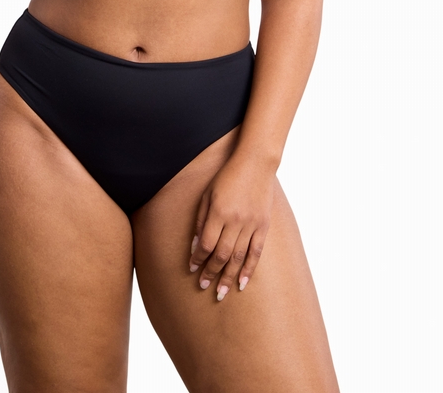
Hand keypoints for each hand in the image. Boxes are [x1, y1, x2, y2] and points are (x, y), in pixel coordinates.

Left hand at [189, 155, 274, 300]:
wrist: (256, 164)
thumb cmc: (227, 177)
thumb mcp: (208, 194)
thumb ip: (201, 220)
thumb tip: (196, 246)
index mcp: (219, 212)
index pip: (206, 244)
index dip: (198, 259)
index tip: (192, 269)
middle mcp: (235, 221)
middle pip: (222, 255)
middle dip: (211, 273)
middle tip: (204, 286)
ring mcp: (251, 224)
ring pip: (239, 258)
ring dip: (229, 277)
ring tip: (221, 292)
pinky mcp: (264, 226)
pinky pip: (256, 252)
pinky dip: (249, 269)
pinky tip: (242, 283)